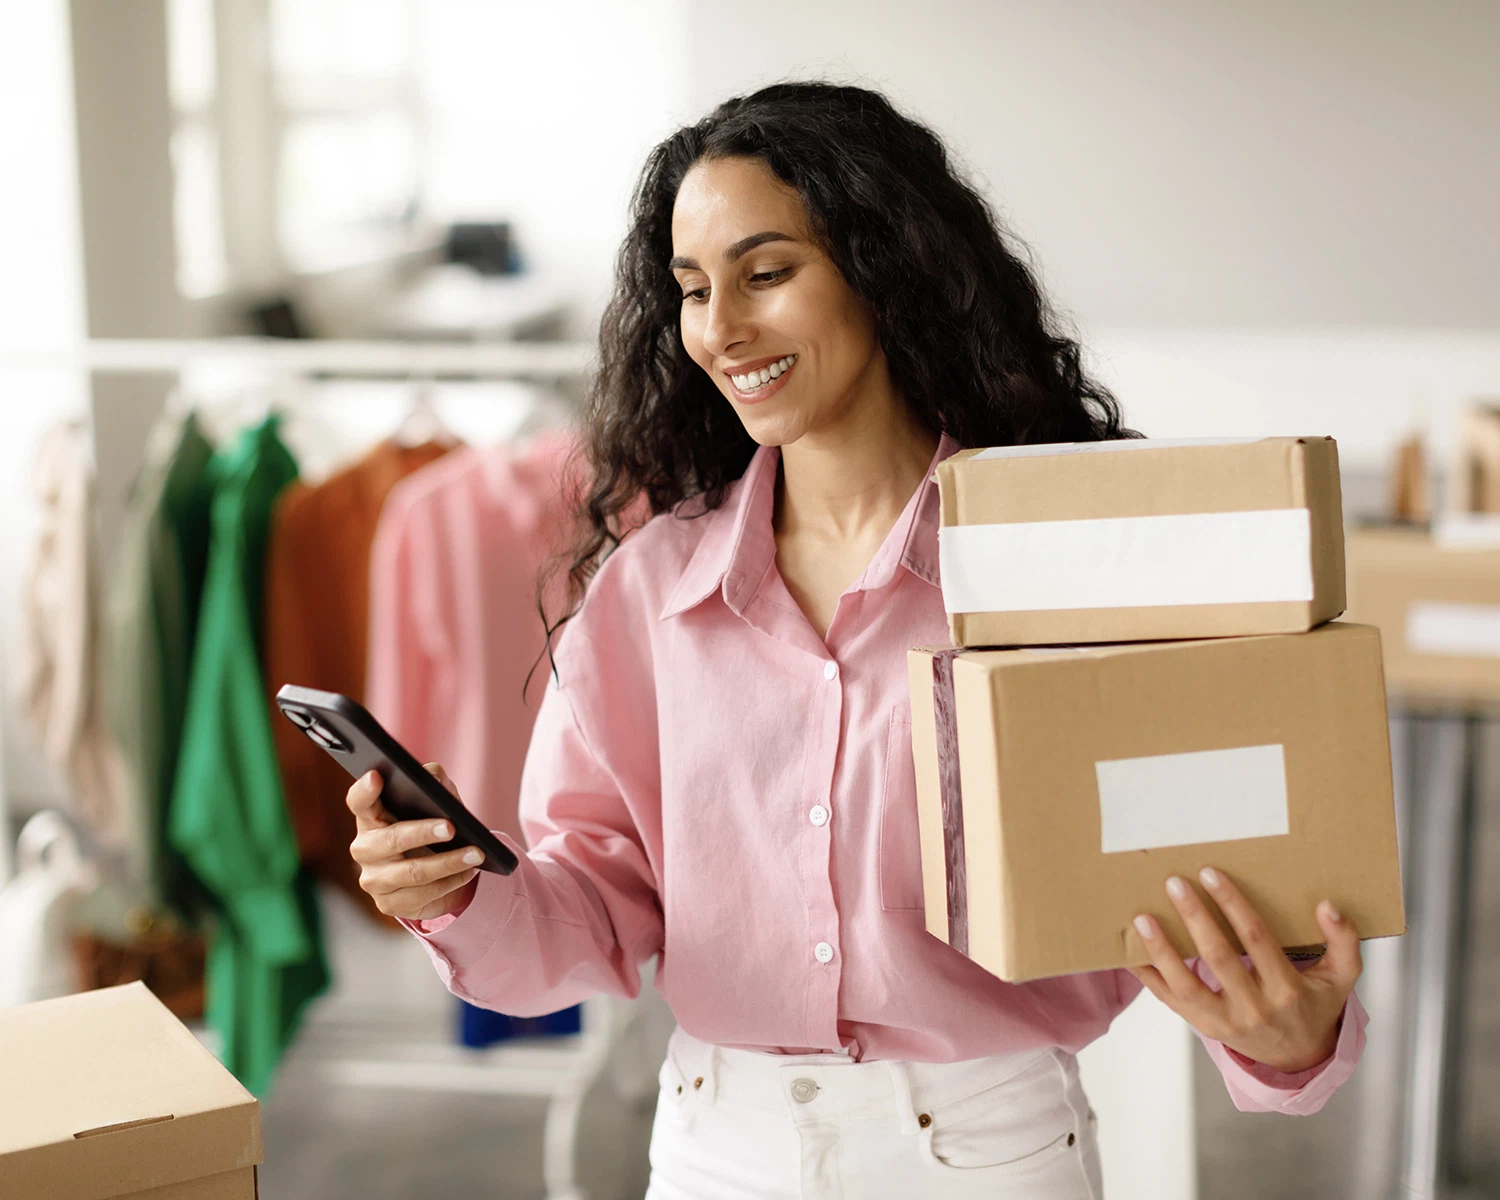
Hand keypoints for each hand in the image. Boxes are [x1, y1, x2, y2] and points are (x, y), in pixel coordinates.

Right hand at [346, 763, 481, 921]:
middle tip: (450, 827)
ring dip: (448, 863)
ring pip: (412, 872)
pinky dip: (450, 882)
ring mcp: (374, 879)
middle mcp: (364, 848)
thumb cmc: (429, 824)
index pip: (359, 801)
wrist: (434, 869)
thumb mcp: (434, 799)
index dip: (364, 790)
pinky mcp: (388, 903)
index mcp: (370, 817)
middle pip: (391, 839)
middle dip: (423, 833)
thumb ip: (432, 782)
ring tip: (476, 854)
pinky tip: (468, 872)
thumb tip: (434, 779)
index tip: (376, 776)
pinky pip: (423, 895)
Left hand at [1126, 867, 1360, 1073]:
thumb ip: (1342, 941)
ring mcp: (1224, 1022)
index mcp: (1287, 990)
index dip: (1233, 905)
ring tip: (1143, 917)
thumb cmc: (1315, 1004)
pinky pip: (1169, 1000)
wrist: (1298, 1057)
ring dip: (1161, 950)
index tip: (1210, 873)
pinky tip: (1129, 951)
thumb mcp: (1342, 977)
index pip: (1256, 940)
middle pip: (1218, 958)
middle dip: (1194, 918)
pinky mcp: (1202, 1026)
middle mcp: (1254, 1008)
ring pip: (1186, 985)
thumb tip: (1328, 906)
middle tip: (1174, 882)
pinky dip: (1148, 976)